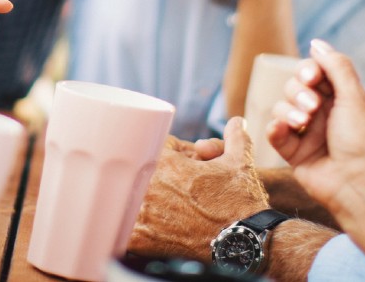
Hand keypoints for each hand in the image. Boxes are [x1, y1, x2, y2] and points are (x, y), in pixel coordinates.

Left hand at [128, 118, 269, 261]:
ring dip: (137, 198)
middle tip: (173, 186)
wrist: (242, 243)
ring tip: (161, 206)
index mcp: (165, 163)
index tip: (181, 163)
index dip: (170, 152)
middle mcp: (147, 187)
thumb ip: (235, 137)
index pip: (155, 146)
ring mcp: (141, 215)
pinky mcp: (140, 240)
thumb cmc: (240, 202)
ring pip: (126, 197)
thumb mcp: (240, 161)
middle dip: (151, 174)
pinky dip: (130, 227)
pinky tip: (145, 227)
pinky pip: (122, 229)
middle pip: (137, 171)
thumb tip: (237, 122)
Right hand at [267, 40, 364, 269]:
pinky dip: (275, 128)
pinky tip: (282, 128)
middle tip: (313, 106)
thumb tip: (316, 43)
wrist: (359, 185)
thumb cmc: (363, 141)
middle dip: (299, 91)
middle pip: (294, 86)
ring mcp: (307, 132)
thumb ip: (336, 66)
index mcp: (342, 97)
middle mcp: (323, 112)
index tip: (313, 77)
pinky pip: (275, 132)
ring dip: (289, 110)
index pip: (315, 72)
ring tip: (303, 122)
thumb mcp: (355, 97)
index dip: (309, 70)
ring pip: (281, 107)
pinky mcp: (294, 152)